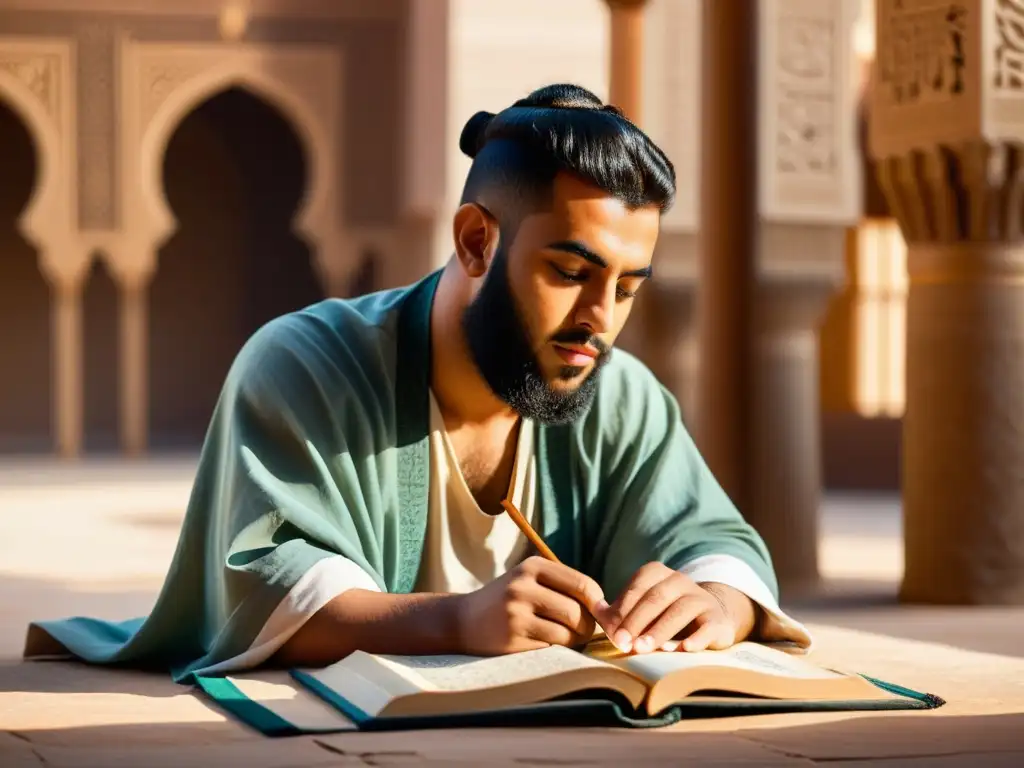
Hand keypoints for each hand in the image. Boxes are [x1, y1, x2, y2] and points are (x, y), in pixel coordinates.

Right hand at [454, 556, 604, 654]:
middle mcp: (522, 587)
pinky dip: (555, 650)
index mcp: (532, 567)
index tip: (599, 615)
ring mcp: (515, 614)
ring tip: (565, 639)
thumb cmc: (507, 601)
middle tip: (582, 632)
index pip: (583, 585)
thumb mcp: (530, 580)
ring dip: (573, 641)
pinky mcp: (511, 640)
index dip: (598, 604)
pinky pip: (551, 649)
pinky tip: (543, 645)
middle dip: (587, 627)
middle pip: (577, 612)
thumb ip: (564, 586)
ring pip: (567, 634)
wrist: (462, 621)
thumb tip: (607, 609)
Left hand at [595, 562, 751, 654]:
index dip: (623, 611)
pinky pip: (707, 626)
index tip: (612, 634)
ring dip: (659, 631)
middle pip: (655, 599)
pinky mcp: (717, 619)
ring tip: (643, 649)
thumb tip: (591, 609)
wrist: (709, 617)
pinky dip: (696, 638)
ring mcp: (700, 598)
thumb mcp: (641, 607)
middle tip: (622, 644)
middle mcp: (679, 581)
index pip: (637, 589)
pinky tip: (684, 650)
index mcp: (656, 573)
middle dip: (636, 622)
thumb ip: (616, 610)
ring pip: (679, 611)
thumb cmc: (664, 613)